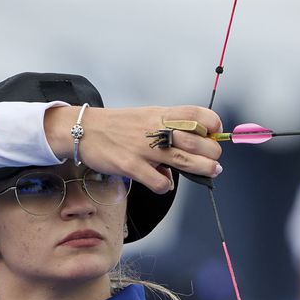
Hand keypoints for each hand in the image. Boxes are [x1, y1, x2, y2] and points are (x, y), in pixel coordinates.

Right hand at [45, 105, 222, 193]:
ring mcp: (144, 149)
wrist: (83, 129)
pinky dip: (166, 185)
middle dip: (213, 153)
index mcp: (161, 115)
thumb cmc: (116, 126)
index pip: (197, 114)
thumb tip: (184, 154)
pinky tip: (163, 182)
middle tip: (214, 160)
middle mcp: (155, 129)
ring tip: (210, 171)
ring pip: (186, 161)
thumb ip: (167, 132)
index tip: (216, 134)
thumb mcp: (146, 118)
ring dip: (204, 169)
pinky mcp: (132, 166)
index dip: (213, 125)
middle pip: (199, 141)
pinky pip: (161, 182)